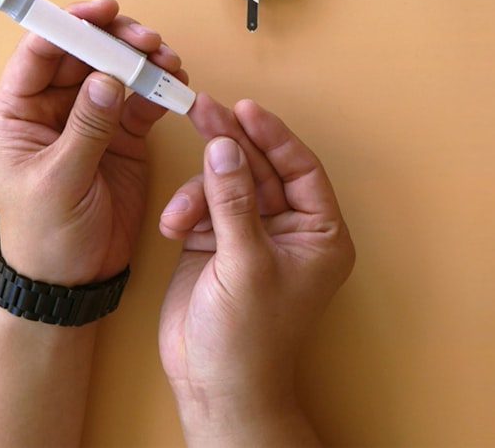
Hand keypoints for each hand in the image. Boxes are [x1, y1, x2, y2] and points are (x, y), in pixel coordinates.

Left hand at [0, 0, 186, 284]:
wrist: (73, 279)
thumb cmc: (46, 235)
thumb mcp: (60, 180)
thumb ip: (85, 128)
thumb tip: (108, 80)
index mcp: (19, 113)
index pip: (40, 53)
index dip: (69, 25)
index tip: (103, 13)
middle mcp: (54, 108)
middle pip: (85, 53)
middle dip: (118, 40)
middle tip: (149, 41)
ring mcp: (91, 118)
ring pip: (118, 70)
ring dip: (145, 61)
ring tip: (169, 63)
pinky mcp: (123, 135)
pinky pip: (143, 98)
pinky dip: (161, 88)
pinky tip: (176, 85)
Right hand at [158, 96, 355, 444]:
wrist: (214, 386)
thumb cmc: (249, 339)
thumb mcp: (245, 263)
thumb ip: (235, 200)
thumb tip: (225, 146)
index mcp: (319, 233)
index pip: (301, 168)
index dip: (274, 136)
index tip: (246, 110)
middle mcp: (290, 228)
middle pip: (263, 168)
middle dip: (232, 143)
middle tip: (204, 110)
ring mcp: (252, 233)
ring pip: (229, 183)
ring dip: (201, 188)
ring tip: (182, 212)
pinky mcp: (218, 241)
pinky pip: (204, 205)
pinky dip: (187, 209)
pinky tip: (175, 225)